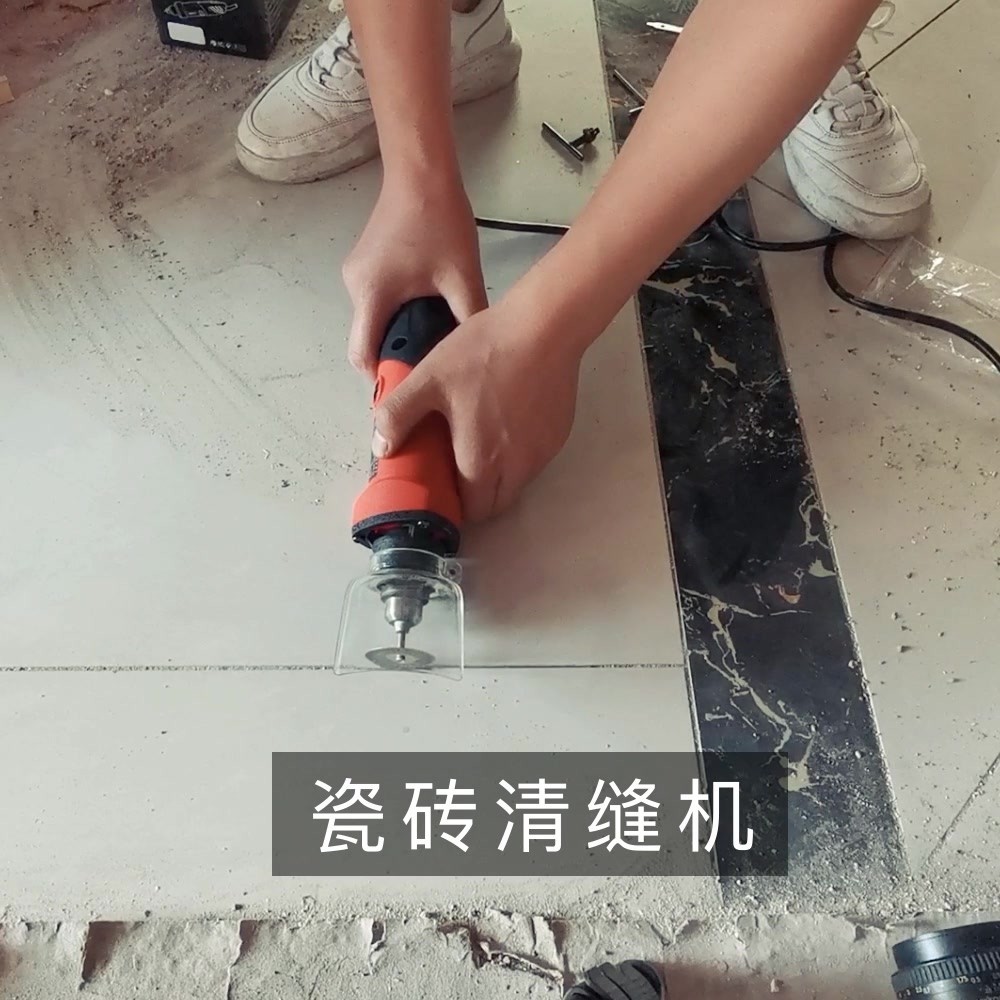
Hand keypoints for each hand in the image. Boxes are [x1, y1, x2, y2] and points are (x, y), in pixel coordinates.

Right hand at [342, 172, 486, 378]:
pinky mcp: (365, 263)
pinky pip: (377, 301)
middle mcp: (355, 287)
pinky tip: (425, 310)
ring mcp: (356, 273)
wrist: (422, 171)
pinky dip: (397, 313)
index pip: (362, 356)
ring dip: (399, 333)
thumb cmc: (440, 222)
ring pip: (374, 320)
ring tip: (433, 338)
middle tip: (430, 368)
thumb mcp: (462, 276)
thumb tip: (477, 357)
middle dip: (395, 357)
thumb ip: (468, 317)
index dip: (382, 380)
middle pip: (368, 339)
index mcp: (372, 294)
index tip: (408, 392)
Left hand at [370, 300, 584, 522]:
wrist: (545, 326)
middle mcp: (517, 468)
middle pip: (496, 506)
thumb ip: (398, 416)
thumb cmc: (484, 352)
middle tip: (457, 468)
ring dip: (498, 478)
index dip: (454, 505)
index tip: (441, 487)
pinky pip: (534, 460)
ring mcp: (542, 453)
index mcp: (481, 462)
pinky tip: (507, 422)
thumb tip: (382, 447)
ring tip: (480, 442)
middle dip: (476, 498)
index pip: (471, 512)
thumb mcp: (428, 378)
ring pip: (517, 484)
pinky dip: (518, 455)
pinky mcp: (558, 435)